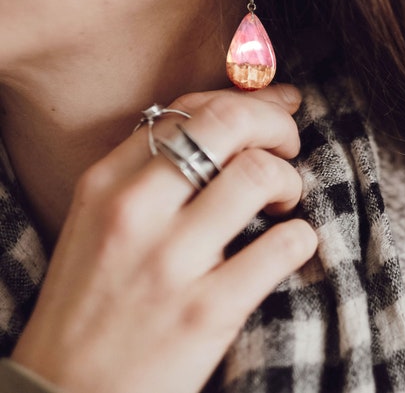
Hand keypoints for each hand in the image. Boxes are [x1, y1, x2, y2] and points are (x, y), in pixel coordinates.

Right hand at [11, 85, 317, 392]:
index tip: (275, 110)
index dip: (247, 101)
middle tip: (289, 148)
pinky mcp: (208, 310)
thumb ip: (155, 174)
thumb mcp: (102, 226)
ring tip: (285, 201)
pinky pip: (284, 244)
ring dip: (291, 180)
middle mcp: (134, 212)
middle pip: (230, 124)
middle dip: (277, 126)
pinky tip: (289, 246)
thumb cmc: (96, 306)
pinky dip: (301, 237)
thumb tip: (232, 121)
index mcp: (105, 185)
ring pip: (260, 175)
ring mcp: (171, 261)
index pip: (189, 109)